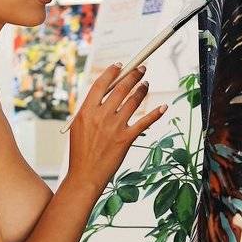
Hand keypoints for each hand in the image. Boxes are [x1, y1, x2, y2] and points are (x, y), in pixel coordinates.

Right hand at [66, 61, 167, 194]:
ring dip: (142, 89)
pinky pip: (144, 122)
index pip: (101, 84)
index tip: (120, 65)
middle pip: (120, 88)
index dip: (112, 72)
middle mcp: (101, 116)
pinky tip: (163, 107)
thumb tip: (103, 95)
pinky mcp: (125, 139)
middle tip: (142, 68)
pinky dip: (155, 113)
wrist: (85, 176)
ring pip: (133, 101)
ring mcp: (114, 127)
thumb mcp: (78, 127)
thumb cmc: (81, 153)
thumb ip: (89, 110)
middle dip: (133, 75)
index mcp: (86, 111)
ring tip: (146, 84)